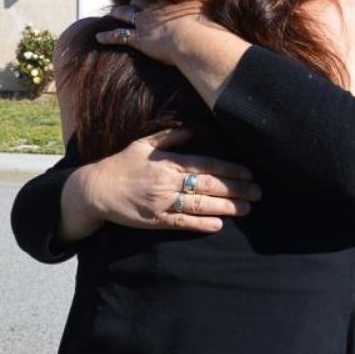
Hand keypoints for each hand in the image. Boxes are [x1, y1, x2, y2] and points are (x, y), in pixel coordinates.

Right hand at [59, 127, 260, 241]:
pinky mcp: (155, 220)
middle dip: (236, 189)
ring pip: (199, 205)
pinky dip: (201, 224)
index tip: (249, 173)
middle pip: (208, 186)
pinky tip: (219, 224)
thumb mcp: (143, 144)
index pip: (205, 165)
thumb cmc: (121, 164)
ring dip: (225, 207)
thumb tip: (193, 129)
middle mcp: (167, 182)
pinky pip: (182, 222)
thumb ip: (169, 137)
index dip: (229, 170)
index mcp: (168, 162)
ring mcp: (161, 202)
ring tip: (247, 209)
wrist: (96, 189)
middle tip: (258, 193)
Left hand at [96, 0, 221, 65]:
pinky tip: (98, 37)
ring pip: (126, 15)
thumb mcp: (210, 11)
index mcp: (171, 2)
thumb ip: (211, 6)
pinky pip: (119, 36)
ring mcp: (145, 23)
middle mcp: (155, 10)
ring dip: (118, 14)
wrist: (194, 39)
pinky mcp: (139, 39)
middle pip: (139, 2)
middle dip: (133, 3)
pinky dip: (107, 36)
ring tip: (112, 13)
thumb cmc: (205, 28)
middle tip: (128, 3)